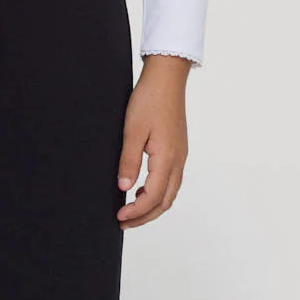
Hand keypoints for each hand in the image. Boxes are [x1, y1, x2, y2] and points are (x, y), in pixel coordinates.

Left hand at [116, 54, 191, 226]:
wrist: (166, 78)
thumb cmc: (149, 100)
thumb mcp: (132, 130)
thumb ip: (129, 161)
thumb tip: (124, 187)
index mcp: (167, 158)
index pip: (153, 197)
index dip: (136, 212)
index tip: (119, 217)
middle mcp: (178, 160)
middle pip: (165, 201)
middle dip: (145, 216)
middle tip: (123, 221)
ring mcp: (180, 155)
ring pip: (170, 192)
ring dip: (152, 205)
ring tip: (131, 209)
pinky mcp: (178, 149)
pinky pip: (171, 180)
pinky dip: (157, 192)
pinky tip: (142, 188)